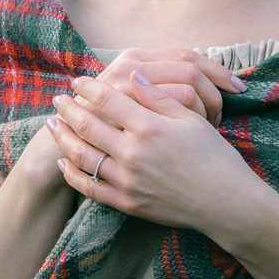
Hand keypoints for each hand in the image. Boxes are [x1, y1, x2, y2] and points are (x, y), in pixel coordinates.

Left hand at [49, 73, 265, 233]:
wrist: (225, 203)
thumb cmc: (214, 157)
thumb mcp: (192, 119)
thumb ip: (158, 97)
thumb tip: (132, 76)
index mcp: (149, 127)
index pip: (108, 100)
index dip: (89, 88)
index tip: (78, 81)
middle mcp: (133, 153)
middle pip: (88, 126)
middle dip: (68, 109)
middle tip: (58, 100)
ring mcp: (127, 181)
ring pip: (83, 156)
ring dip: (63, 138)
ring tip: (53, 125)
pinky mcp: (128, 203)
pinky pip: (91, 188)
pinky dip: (73, 175)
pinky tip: (64, 163)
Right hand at [92, 47, 244, 124]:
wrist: (67, 143)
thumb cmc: (105, 118)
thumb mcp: (127, 90)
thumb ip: (157, 79)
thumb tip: (206, 75)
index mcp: (134, 59)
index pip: (188, 56)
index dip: (218, 70)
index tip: (238, 86)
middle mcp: (131, 69)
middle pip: (193, 72)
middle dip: (217, 92)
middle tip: (225, 112)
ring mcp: (131, 94)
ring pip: (189, 95)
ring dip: (206, 110)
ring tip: (208, 125)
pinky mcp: (131, 121)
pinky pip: (177, 120)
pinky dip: (193, 125)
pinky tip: (194, 136)